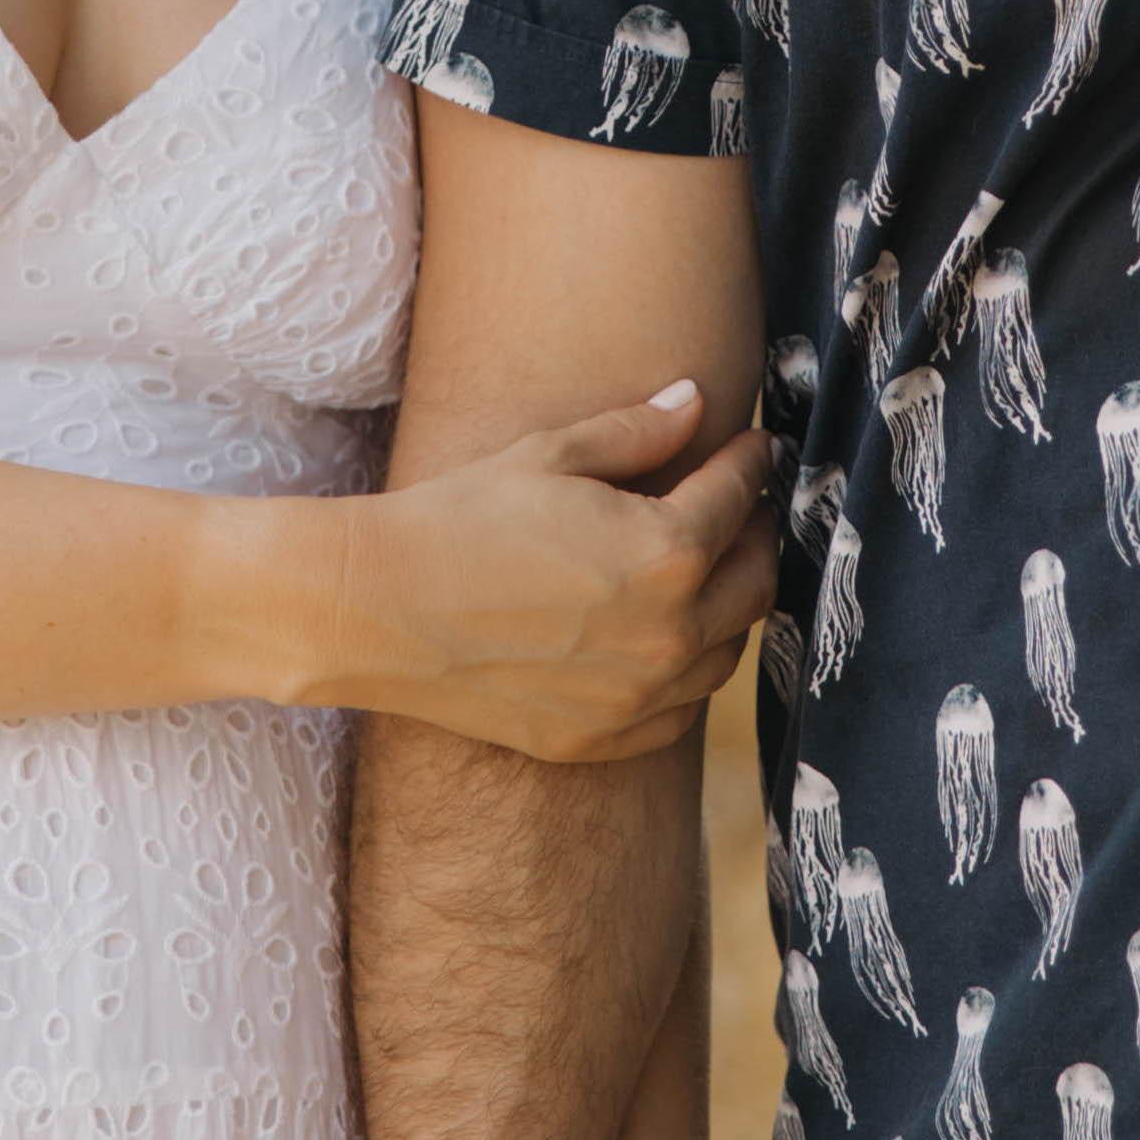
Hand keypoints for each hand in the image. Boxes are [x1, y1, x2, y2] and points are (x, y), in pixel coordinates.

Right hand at [310, 381, 772, 760]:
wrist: (381, 609)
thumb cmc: (462, 518)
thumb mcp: (554, 453)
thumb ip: (639, 431)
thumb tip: (696, 401)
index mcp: (668, 553)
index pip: (737, 497)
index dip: (749, 461)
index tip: (753, 444)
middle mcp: (669, 634)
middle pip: (754, 581)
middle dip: (757, 533)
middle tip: (744, 505)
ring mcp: (638, 698)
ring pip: (726, 652)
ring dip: (731, 605)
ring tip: (714, 569)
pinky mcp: (603, 738)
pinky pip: (681, 711)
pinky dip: (689, 673)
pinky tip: (669, 640)